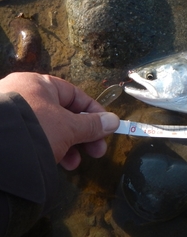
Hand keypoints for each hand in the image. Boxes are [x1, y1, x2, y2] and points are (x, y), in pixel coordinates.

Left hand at [0, 72, 118, 169]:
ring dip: (67, 145)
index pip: (75, 95)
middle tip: (97, 151)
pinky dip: (47, 148)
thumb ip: (92, 125)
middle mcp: (23, 93)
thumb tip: (114, 121)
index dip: (94, 113)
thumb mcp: (69, 128)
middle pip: (63, 113)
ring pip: (48, 127)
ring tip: (73, 163)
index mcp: (38, 84)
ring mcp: (11, 113)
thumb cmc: (34, 129)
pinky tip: (55, 163)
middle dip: (82, 135)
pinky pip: (32, 136)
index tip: (106, 128)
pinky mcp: (5, 132)